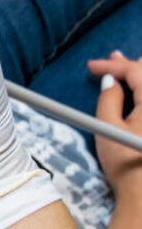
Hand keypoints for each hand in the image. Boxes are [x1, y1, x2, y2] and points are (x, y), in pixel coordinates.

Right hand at [89, 51, 141, 198]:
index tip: (92, 67)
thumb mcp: (108, 128)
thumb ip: (109, 99)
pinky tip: (139, 96)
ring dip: (140, 78)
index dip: (112, 66)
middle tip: (111, 63)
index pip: (135, 70)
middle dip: (131, 66)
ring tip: (127, 74)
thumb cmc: (127, 164)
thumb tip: (111, 82)